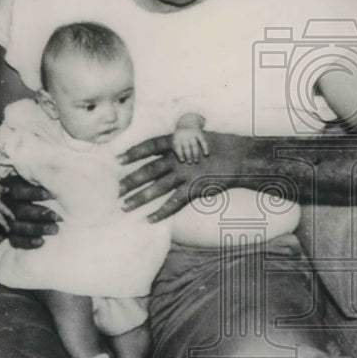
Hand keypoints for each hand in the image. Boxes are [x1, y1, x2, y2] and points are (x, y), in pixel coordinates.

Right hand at [0, 174, 59, 248]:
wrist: (36, 206)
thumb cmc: (39, 188)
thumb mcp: (36, 179)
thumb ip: (44, 177)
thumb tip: (57, 174)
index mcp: (12, 187)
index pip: (19, 191)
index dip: (34, 193)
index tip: (51, 195)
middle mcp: (7, 203)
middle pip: (19, 210)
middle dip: (39, 214)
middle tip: (57, 217)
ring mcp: (6, 220)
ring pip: (17, 226)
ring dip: (36, 228)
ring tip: (55, 229)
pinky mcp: (10, 234)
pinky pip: (15, 240)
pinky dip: (28, 242)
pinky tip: (42, 242)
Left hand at [118, 132, 241, 221]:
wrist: (240, 157)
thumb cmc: (217, 147)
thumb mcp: (196, 138)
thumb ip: (179, 144)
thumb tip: (164, 148)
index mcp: (178, 143)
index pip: (151, 146)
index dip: (134, 152)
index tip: (118, 158)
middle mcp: (179, 159)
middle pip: (149, 169)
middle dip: (132, 180)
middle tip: (116, 190)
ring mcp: (187, 174)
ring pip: (158, 187)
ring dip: (140, 197)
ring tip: (125, 206)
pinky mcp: (195, 189)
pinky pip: (175, 202)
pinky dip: (162, 212)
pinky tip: (149, 219)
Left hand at [172, 125, 208, 163]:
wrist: (187, 121)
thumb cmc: (181, 135)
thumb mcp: (176, 139)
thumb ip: (176, 148)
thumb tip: (182, 160)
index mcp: (178, 137)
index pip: (178, 147)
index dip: (180, 154)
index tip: (183, 161)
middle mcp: (185, 135)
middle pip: (187, 147)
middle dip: (188, 156)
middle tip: (190, 162)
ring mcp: (192, 134)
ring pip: (194, 146)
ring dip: (195, 154)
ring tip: (196, 161)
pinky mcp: (199, 133)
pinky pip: (203, 141)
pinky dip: (205, 147)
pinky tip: (206, 154)